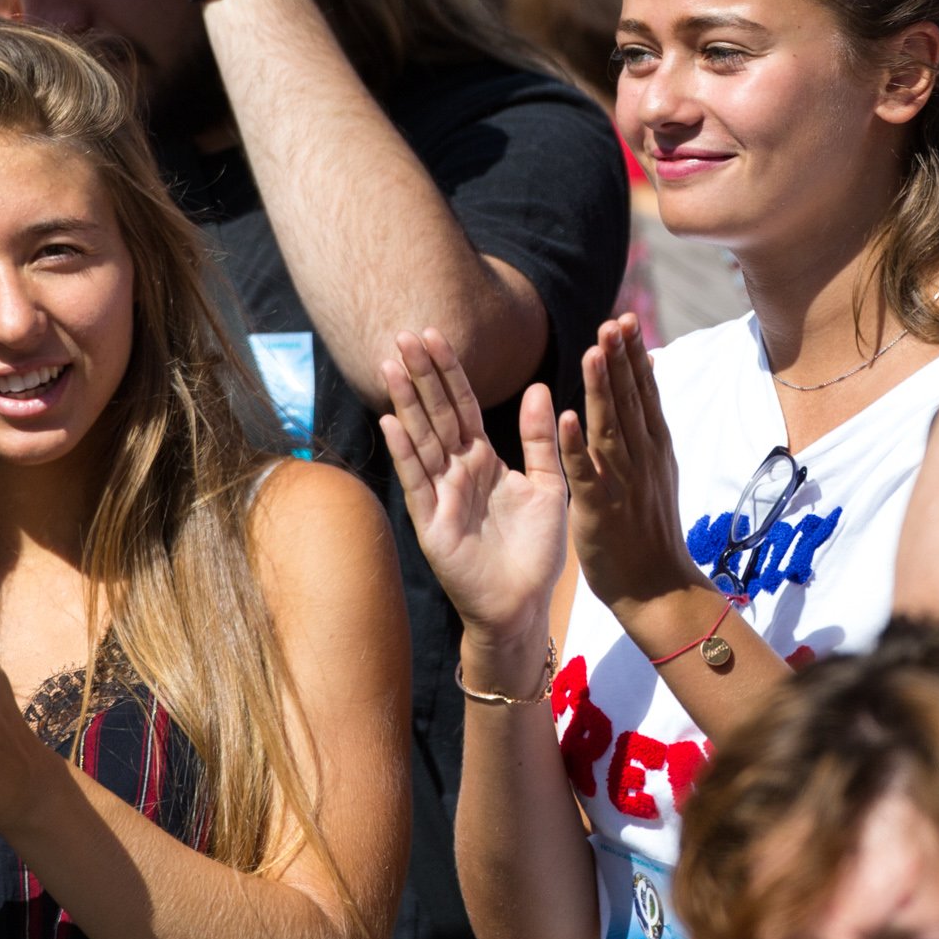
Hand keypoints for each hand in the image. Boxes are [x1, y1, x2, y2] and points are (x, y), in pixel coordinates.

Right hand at [380, 329, 564, 669]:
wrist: (523, 604)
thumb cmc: (535, 552)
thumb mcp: (547, 486)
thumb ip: (539, 439)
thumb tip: (539, 388)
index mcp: (483, 459)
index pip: (462, 405)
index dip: (448, 371)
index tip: (435, 333)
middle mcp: (456, 471)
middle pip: (435, 413)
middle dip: (420, 374)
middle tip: (403, 334)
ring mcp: (440, 494)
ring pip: (421, 439)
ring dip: (405, 402)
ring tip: (390, 365)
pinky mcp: (431, 522)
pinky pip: (417, 480)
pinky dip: (404, 451)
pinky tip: (391, 422)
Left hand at [559, 316, 700, 608]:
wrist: (657, 587)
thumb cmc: (647, 527)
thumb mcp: (653, 468)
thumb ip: (644, 424)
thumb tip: (644, 377)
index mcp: (652, 447)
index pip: (642, 393)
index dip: (633, 356)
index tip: (624, 320)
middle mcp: (642, 458)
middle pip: (631, 400)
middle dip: (622, 359)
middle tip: (614, 319)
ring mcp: (624, 482)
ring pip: (611, 427)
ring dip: (603, 389)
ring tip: (594, 350)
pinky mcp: (602, 507)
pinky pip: (587, 472)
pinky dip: (578, 444)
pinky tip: (568, 417)